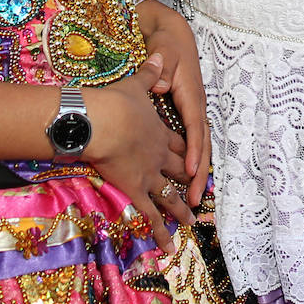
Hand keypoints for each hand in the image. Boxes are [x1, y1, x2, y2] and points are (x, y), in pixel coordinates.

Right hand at [84, 54, 194, 252]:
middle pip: (180, 170)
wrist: (104, 121)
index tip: (194, 162)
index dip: (188, 152)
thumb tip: (159, 55)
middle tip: (199, 196)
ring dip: (180, 211)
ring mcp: (150, 174)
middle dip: (189, 183)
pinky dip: (160, 232)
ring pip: (170, 197)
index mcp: (160, 131)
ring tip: (191, 223)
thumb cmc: (116, 101)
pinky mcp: (136, 190)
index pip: (180, 144)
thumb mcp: (135, 83)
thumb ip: (149, 73)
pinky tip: (168, 248)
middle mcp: (160, 155)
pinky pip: (151, 216)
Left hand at [137, 0, 211, 206]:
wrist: (172, 33)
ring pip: (199, 146)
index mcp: (190, 95)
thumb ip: (160, 68)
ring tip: (191, 199)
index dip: (193, 151)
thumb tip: (159, 88)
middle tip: (193, 200)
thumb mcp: (163, 50)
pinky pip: (192, 141)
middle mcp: (196, 106)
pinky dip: (192, 161)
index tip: (191, 172)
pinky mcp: (187, 112)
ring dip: (197, 172)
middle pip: (201, 144)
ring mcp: (193, 110)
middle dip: (199, 173)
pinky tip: (186, 179)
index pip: (194, 128)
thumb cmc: (167, 43)